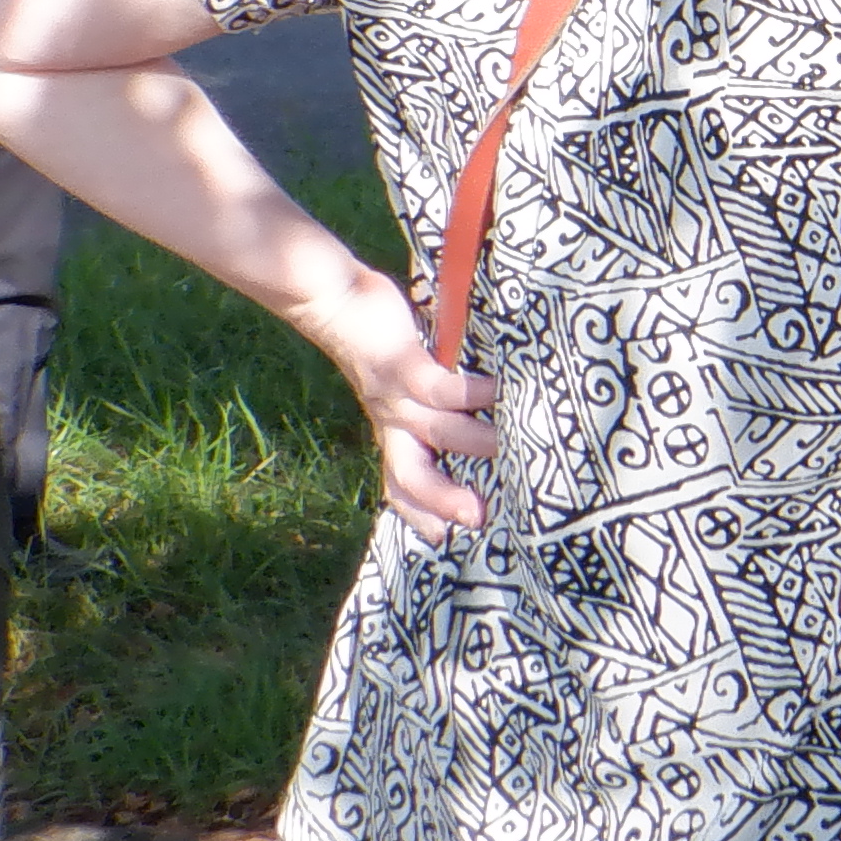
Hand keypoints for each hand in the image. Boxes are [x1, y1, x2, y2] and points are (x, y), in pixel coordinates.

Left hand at [284, 267, 500, 538]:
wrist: (331, 301)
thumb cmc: (378, 339)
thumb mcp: (400, 381)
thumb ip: (431, 400)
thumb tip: (484, 412)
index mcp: (391, 430)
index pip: (400, 483)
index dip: (420, 514)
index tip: (447, 539)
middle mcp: (390, 421)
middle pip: (411, 474)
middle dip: (443, 500)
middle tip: (479, 519)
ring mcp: (394, 396)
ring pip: (435, 432)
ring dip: (472, 442)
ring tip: (509, 447)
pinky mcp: (400, 363)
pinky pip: (437, 388)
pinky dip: (469, 393)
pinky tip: (497, 391)